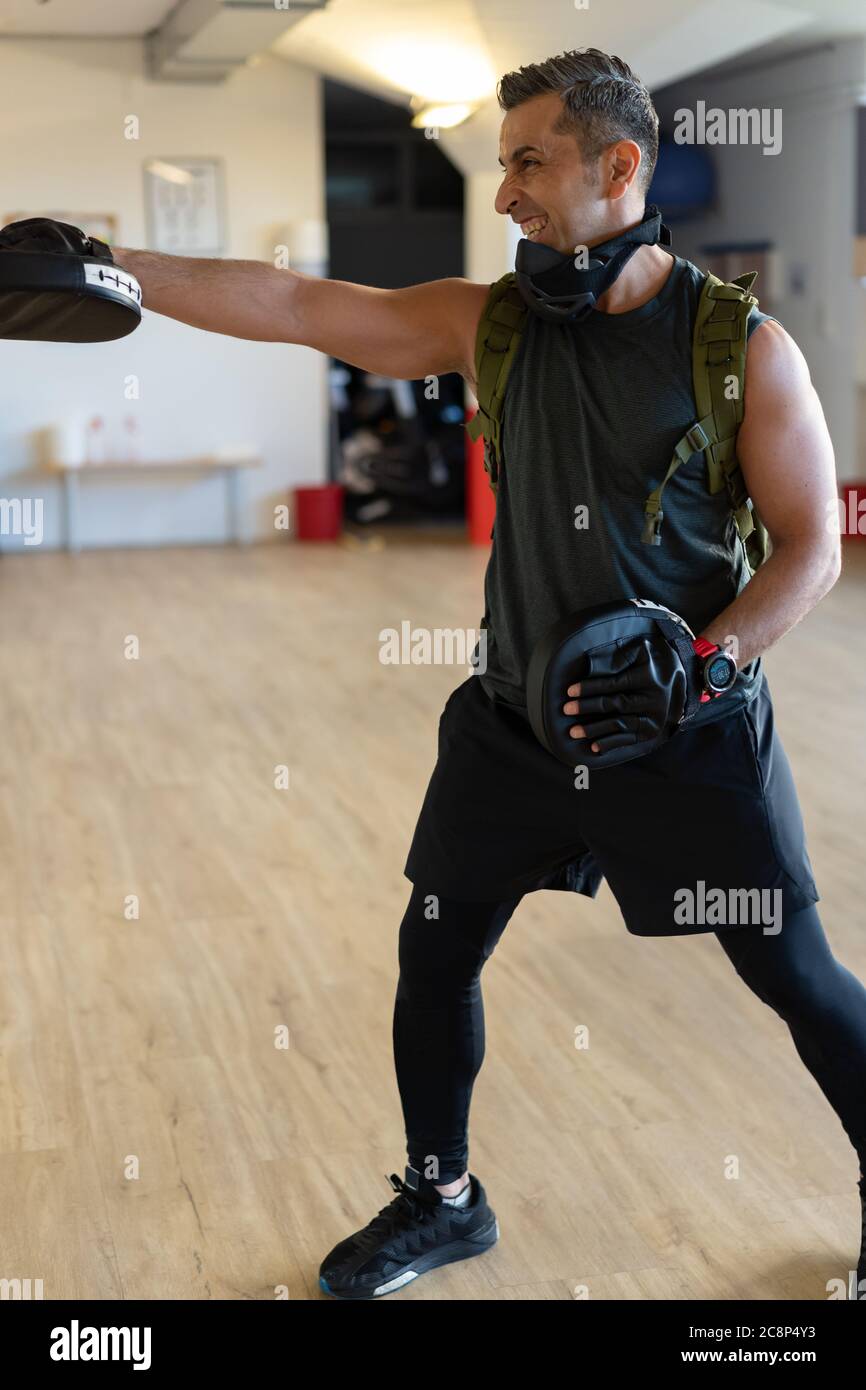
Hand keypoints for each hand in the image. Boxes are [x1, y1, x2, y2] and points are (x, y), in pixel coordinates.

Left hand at [561, 638, 684, 756]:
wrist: (683, 677)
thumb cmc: (655, 660)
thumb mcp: (643, 649)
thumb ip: (623, 653)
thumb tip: (595, 663)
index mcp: (648, 677)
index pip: (613, 684)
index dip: (590, 688)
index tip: (570, 691)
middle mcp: (653, 699)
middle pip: (615, 705)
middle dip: (587, 708)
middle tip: (566, 710)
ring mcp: (654, 717)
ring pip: (620, 725)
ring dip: (595, 730)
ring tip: (573, 732)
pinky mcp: (652, 731)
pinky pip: (629, 739)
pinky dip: (611, 743)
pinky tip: (594, 746)